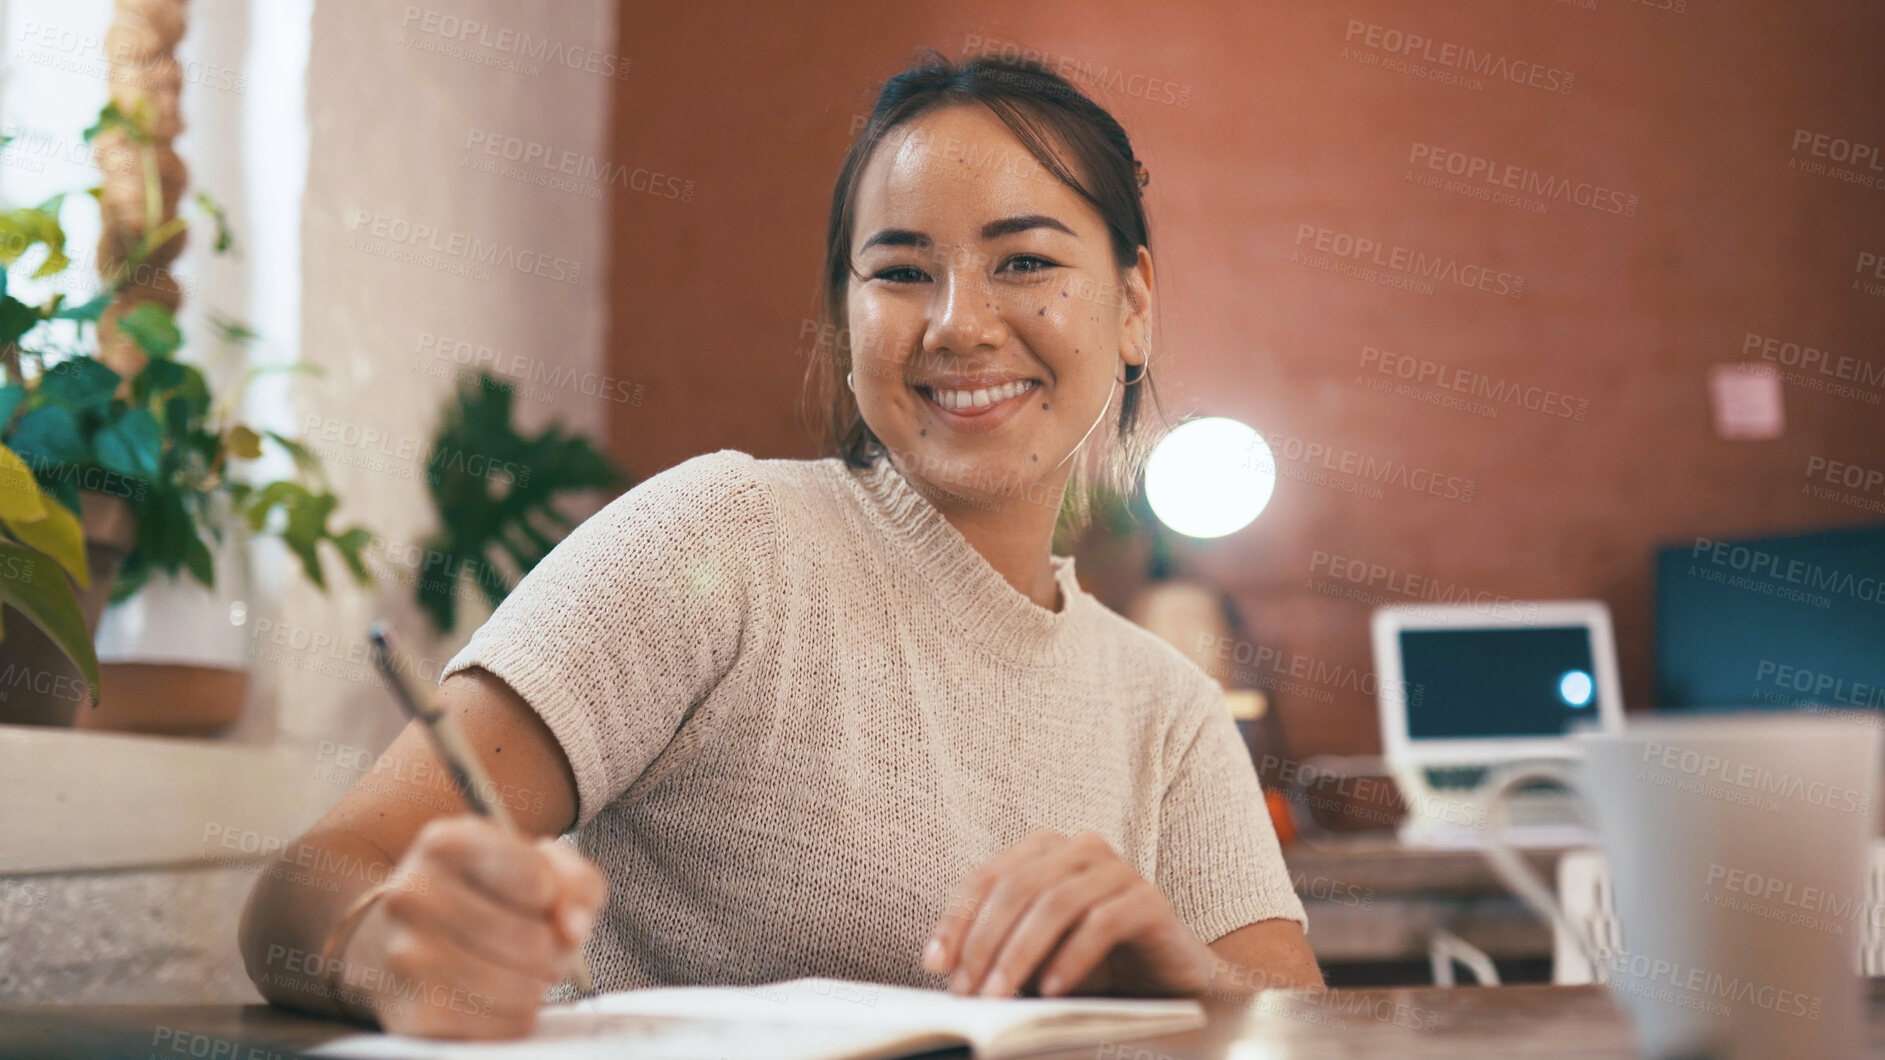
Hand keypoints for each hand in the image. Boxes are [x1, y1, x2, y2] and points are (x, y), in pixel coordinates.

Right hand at [338, 817, 606, 1037]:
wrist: (391, 940)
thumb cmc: (476, 896)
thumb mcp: (531, 864)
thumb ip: (575, 881)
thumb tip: (573, 928)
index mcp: (446, 843)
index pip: (538, 881)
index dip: (554, 897)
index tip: (539, 896)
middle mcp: (413, 893)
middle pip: (533, 941)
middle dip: (552, 950)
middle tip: (537, 945)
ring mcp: (405, 955)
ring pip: (520, 988)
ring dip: (535, 986)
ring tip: (518, 970)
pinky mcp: (411, 1012)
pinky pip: (499, 1026)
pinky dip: (513, 1017)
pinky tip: (497, 997)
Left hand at [922, 829, 1213, 998]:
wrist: (1172, 982)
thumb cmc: (1095, 966)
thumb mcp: (1037, 957)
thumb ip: (1000, 954)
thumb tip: (951, 976)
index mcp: (1045, 850)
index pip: (987, 877)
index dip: (956, 920)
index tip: (935, 964)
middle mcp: (1080, 848)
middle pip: (1017, 887)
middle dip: (985, 942)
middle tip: (968, 991)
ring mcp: (1117, 869)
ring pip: (1055, 903)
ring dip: (1021, 954)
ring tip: (1001, 996)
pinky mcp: (1148, 900)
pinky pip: (1102, 923)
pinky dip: (1071, 958)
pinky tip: (1052, 989)